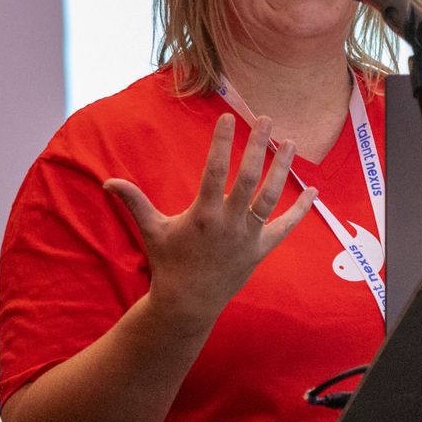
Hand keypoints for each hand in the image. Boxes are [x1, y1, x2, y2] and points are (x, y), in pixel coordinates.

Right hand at [102, 114, 316, 331]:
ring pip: (270, 197)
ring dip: (282, 168)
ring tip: (291, 141)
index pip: (215, 171)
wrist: (188, 304)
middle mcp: (229, 223)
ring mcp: (248, 237)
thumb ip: (134, 202)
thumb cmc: (168, 263)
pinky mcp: (261, 249)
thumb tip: (108, 181)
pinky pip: (285, 226)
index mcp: (203, 215)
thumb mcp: (152, 231)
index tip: (228, 118)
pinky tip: (314, 189)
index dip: (222, 143)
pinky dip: (301, 209)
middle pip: (248, 179)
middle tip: (265, 117)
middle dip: (258, 146)